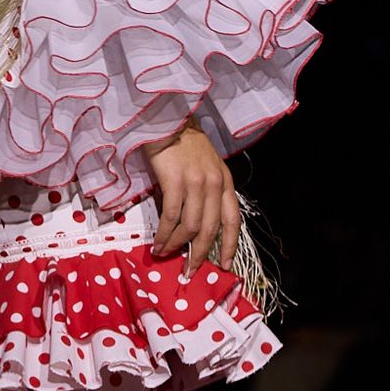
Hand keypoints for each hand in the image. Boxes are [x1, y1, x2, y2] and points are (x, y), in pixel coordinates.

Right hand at [145, 116, 239, 275]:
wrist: (167, 119)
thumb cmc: (183, 143)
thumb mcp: (204, 167)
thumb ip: (204, 193)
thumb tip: (190, 226)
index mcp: (225, 182)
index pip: (233, 220)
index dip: (231, 246)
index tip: (226, 265)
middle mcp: (215, 184)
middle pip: (210, 230)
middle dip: (199, 255)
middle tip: (189, 272)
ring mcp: (197, 183)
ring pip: (190, 227)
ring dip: (176, 246)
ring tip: (164, 255)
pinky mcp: (176, 181)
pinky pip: (171, 217)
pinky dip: (164, 234)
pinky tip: (157, 242)